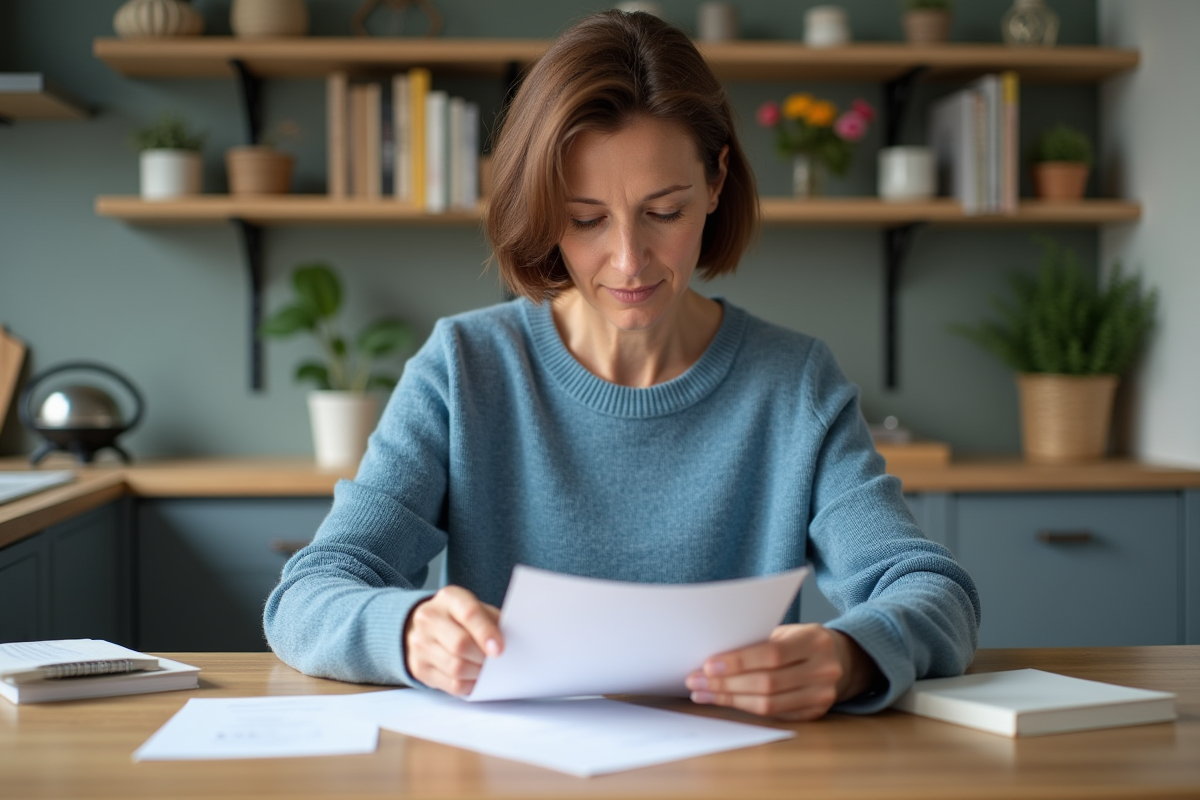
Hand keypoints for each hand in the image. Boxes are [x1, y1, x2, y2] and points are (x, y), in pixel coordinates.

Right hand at [403, 586, 503, 695]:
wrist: (425, 626)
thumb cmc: (461, 618)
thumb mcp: (477, 608)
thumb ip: (493, 622)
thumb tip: (514, 644)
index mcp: (449, 598)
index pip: (469, 614)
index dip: (486, 633)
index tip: (500, 650)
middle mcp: (429, 618)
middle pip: (460, 644)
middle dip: (483, 658)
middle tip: (497, 663)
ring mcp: (420, 644)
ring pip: (456, 668)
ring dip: (478, 674)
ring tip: (487, 671)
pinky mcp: (419, 667)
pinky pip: (451, 685)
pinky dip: (469, 685)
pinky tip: (476, 679)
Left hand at [685, 624, 879, 720]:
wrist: (844, 659)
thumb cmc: (804, 641)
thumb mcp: (789, 631)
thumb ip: (760, 641)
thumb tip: (714, 656)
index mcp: (815, 641)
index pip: (772, 654)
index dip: (738, 661)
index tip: (707, 664)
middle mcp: (823, 670)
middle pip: (766, 683)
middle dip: (725, 683)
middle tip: (695, 681)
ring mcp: (822, 696)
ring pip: (768, 704)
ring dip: (729, 699)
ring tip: (703, 693)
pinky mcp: (815, 714)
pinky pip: (774, 715)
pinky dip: (744, 708)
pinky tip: (724, 700)